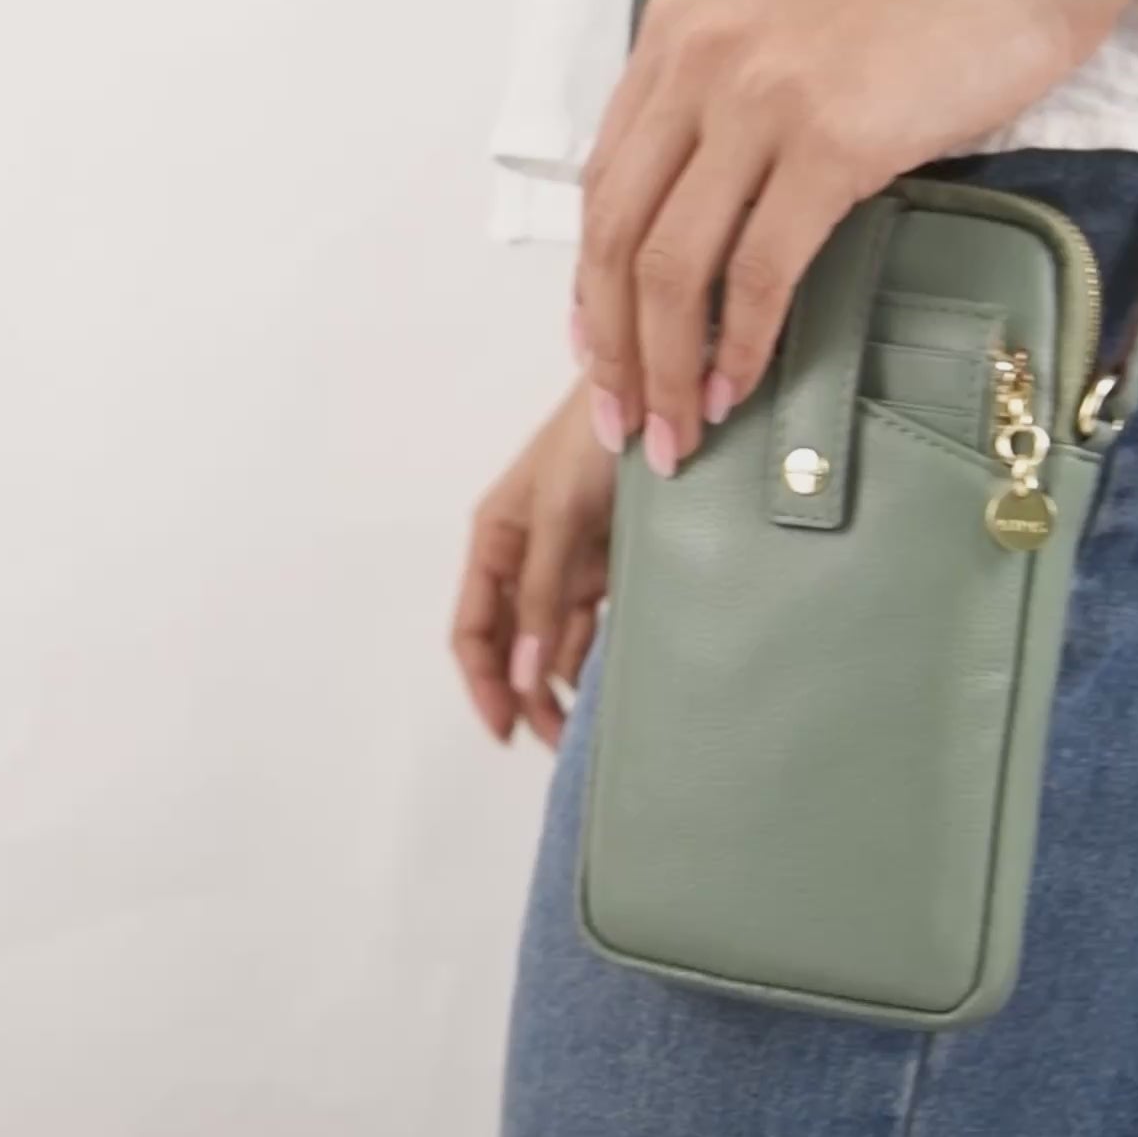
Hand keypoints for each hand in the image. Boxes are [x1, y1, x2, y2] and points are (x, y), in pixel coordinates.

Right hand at [452, 379, 614, 749]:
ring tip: (589, 732)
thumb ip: (542, 592)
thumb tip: (524, 672)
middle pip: (513, 645)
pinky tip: (615, 689)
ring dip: (564, 686)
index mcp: (495, 539)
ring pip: (555, 643)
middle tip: (557, 745)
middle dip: (526, 697)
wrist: (663, 391)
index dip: (482, 682)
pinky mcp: (615, 565)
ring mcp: (571, 563)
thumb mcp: (559, 514)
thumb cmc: (596, 437)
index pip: (474, 628)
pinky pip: (597, 626)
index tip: (506, 730)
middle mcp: (527, 557)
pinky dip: (599, 659)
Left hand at [575, 0, 1137, 473]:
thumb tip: (690, 234)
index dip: (589, 288)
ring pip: (672, 265)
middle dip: (614, 349)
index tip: (599, 361)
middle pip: (616, 235)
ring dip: (667, 367)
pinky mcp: (832, 140)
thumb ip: (721, 107)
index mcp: (675, 31)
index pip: (602, 183)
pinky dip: (741, 343)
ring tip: (679, 435)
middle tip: (626, 427)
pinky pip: (760, 270)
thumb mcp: (783, 30)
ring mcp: (759, 98)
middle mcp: (696, 59)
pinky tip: (740, 389)